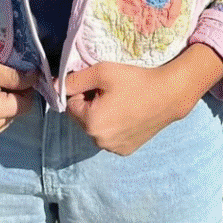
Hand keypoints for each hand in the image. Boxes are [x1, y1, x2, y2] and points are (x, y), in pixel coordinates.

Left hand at [64, 62, 185, 155]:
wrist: (168, 94)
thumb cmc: (135, 80)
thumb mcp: (102, 72)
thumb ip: (74, 79)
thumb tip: (54, 85)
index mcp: (91, 123)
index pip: (71, 105)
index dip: (82, 91)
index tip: (100, 85)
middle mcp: (99, 142)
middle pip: (82, 118)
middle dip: (90, 104)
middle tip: (111, 91)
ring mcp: (114, 149)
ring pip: (96, 128)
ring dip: (101, 115)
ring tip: (121, 101)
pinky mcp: (126, 150)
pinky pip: (110, 136)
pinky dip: (114, 126)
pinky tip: (128, 113)